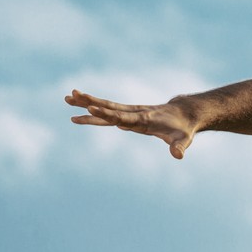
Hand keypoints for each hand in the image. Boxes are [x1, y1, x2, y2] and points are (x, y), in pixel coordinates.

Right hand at [66, 89, 198, 158]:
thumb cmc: (183, 129)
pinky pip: (108, 112)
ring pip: (105, 107)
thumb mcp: (184, 139)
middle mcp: (134, 113)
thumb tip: (178, 155)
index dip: (107, 113)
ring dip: (86, 102)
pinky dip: (95, 110)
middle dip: (89, 102)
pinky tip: (81, 110)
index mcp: (143, 119)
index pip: (122, 116)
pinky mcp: (128, 115)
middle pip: (108, 107)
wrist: (184, 114)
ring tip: (68, 97)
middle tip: (70, 96)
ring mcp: (130, 113)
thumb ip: (180, 146)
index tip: (91, 107)